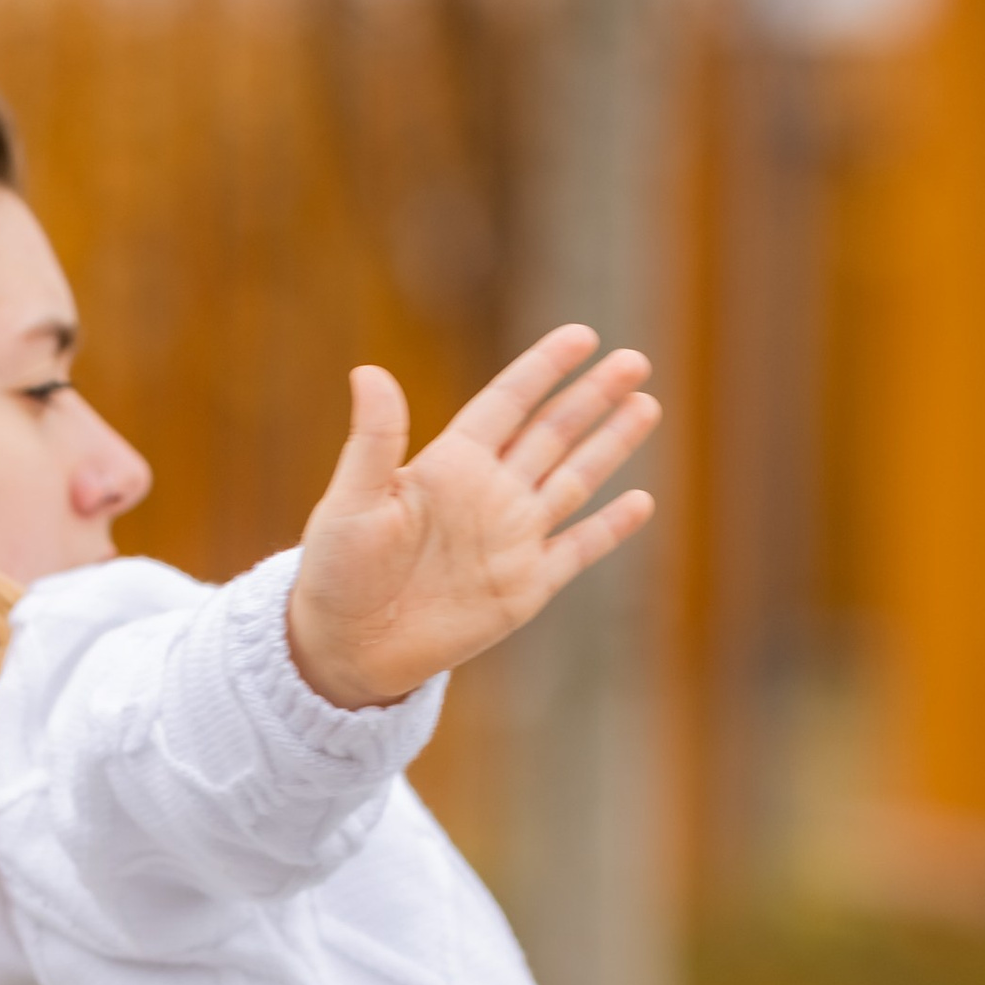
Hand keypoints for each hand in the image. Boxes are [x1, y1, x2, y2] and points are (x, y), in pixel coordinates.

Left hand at [286, 328, 658, 711]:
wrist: (348, 647)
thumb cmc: (338, 571)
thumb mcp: (352, 501)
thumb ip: (373, 440)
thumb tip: (369, 371)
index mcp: (451, 463)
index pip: (509, 402)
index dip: (545, 369)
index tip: (582, 336)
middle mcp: (489, 492)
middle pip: (553, 432)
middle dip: (593, 397)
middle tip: (635, 361)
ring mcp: (512, 538)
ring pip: (574, 479)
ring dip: (610, 444)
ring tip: (647, 405)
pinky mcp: (525, 587)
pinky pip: (577, 549)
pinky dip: (610, 527)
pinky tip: (640, 501)